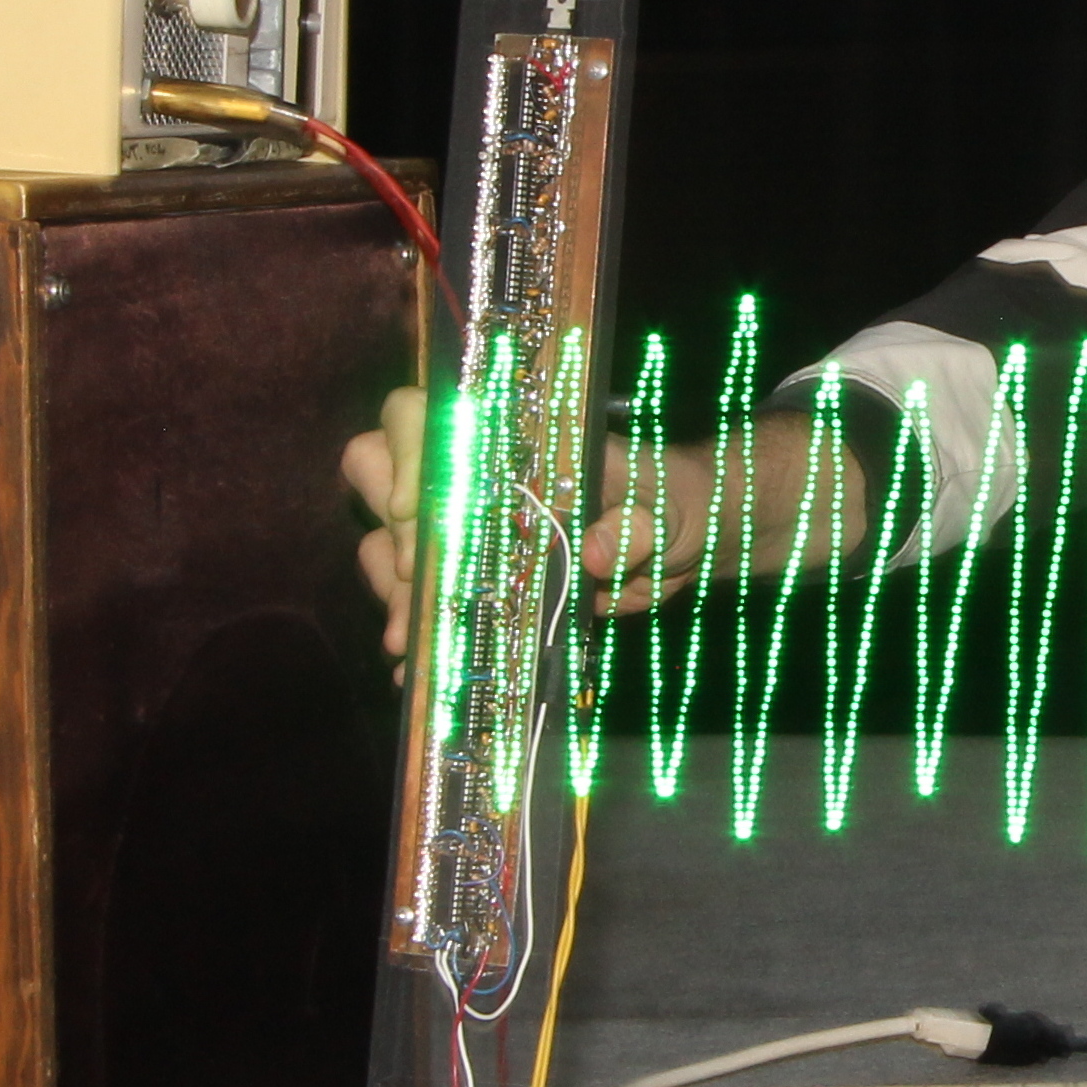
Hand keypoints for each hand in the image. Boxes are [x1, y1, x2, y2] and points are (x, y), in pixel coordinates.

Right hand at [342, 390, 865, 659]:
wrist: (704, 540)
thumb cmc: (687, 496)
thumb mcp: (675, 503)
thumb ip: (639, 521)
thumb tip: (600, 549)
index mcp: (517, 438)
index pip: (424, 417)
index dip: (404, 454)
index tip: (413, 509)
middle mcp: (480, 476)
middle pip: (383, 480)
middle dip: (391, 536)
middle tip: (419, 591)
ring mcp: (474, 528)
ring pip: (397, 546)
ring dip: (401, 594)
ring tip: (415, 644)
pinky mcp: (485, 580)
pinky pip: (433, 600)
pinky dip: (424, 632)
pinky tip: (419, 669)